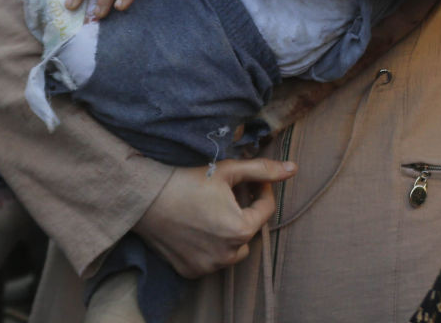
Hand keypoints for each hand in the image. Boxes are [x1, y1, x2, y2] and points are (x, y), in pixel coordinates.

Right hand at [134, 158, 296, 277]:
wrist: (148, 199)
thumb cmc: (189, 181)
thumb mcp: (229, 170)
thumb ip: (263, 170)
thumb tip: (292, 169)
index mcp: (241, 230)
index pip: (266, 209)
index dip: (262, 190)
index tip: (253, 179)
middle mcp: (228, 255)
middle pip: (250, 230)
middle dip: (246, 211)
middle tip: (230, 192)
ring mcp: (209, 267)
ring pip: (234, 249)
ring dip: (231, 232)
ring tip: (216, 210)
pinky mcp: (192, 272)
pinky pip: (213, 259)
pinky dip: (212, 245)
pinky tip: (200, 226)